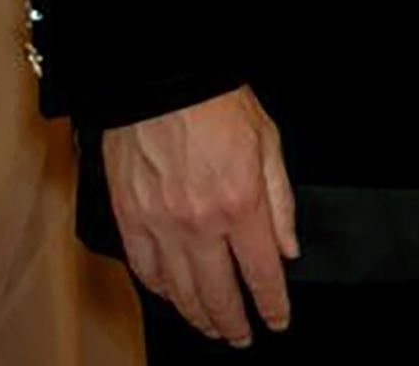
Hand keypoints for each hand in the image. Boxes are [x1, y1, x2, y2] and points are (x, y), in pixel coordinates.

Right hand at [101, 85, 298, 346]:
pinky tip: (173, 297)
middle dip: (234, 322)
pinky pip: (144, 270)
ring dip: (198, 315)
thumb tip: (288, 248)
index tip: (278, 319)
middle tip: (242, 336)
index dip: (273, 304)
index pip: (261, 273)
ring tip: (212, 326)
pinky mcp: (130, 218)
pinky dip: (160, 291)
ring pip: (179, 290)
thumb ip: (281, 204)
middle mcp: (199, 223)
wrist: (163, 82)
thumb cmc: (218, 105)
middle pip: (218, 293)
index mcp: (241, 204)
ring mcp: (160, 224)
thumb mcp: (270, 145)